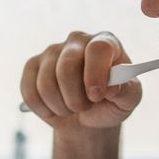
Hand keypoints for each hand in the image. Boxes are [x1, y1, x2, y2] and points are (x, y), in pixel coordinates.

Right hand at [20, 31, 142, 129]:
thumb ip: (127, 91)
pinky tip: (54, 108)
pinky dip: (44, 109)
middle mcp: (77, 40)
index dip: (95, 73)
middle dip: (75, 97)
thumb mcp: (127, 101)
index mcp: (106, 42)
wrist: (86, 118)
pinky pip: (30, 92)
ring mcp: (52, 51)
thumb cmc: (110, 104)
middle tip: (84, 108)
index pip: (98, 49)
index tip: (97, 96)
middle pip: (67, 66)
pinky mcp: (32, 65)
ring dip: (60, 107)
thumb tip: (111, 87)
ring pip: (46, 83)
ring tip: (71, 109)